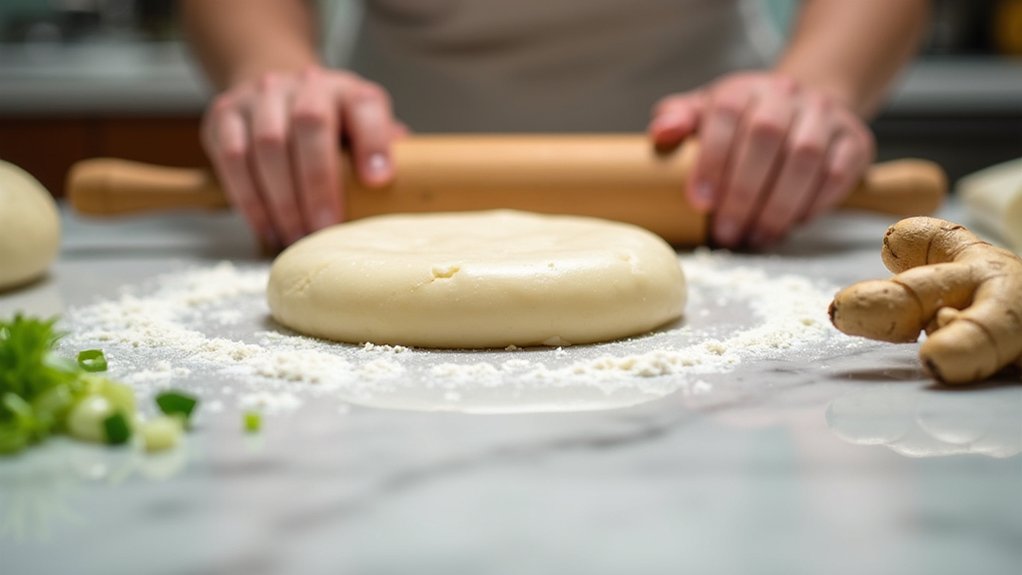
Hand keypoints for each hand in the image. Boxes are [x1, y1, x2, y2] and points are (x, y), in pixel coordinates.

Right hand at [201, 66, 406, 248]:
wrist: (276, 92)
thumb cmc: (331, 127)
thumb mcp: (363, 133)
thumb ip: (384, 155)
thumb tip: (410, 194)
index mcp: (349, 92)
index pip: (365, 107)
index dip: (373, 142)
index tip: (379, 181)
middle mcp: (305, 85)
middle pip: (309, 126)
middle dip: (317, 184)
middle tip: (324, 229)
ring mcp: (261, 96)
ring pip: (266, 145)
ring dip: (281, 200)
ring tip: (295, 238)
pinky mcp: (225, 114)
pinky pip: (231, 159)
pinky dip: (249, 199)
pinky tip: (267, 227)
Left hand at [648, 72, 874, 248]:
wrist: (802, 108)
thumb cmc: (741, 122)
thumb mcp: (704, 114)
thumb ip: (678, 120)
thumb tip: (661, 132)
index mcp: (744, 88)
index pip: (726, 113)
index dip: (712, 159)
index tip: (699, 203)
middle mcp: (787, 95)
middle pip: (768, 136)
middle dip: (744, 192)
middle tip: (726, 232)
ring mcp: (826, 116)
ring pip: (806, 158)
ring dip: (778, 205)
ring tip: (755, 237)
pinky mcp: (855, 141)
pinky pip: (838, 175)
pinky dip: (812, 205)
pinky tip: (789, 226)